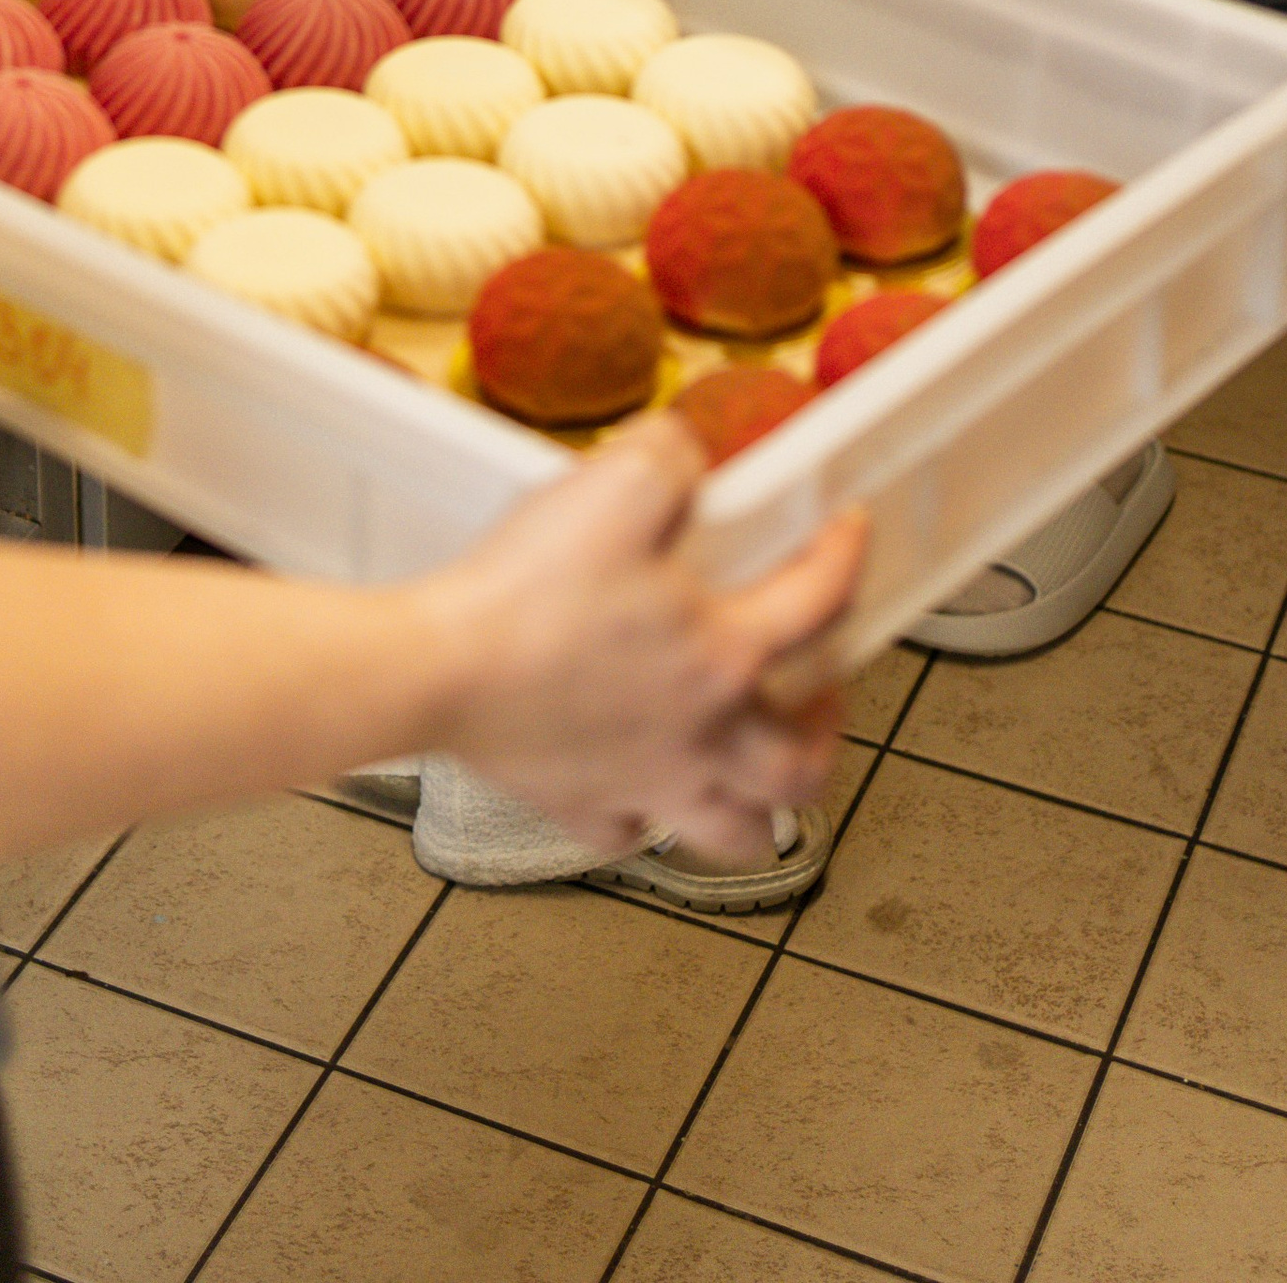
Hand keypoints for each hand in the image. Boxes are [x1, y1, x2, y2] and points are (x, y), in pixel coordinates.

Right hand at [415, 417, 866, 861]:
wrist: (437, 669)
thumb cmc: (527, 590)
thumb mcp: (614, 484)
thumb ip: (669, 456)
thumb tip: (688, 452)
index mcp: (723, 654)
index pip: (820, 603)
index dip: (846, 553)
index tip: (848, 528)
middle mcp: (702, 735)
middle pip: (803, 763)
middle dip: (826, 727)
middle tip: (818, 691)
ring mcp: (644, 784)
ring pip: (740, 832)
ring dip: (762, 805)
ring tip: (755, 767)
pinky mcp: (580, 807)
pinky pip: (630, 834)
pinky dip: (644, 818)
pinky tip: (636, 786)